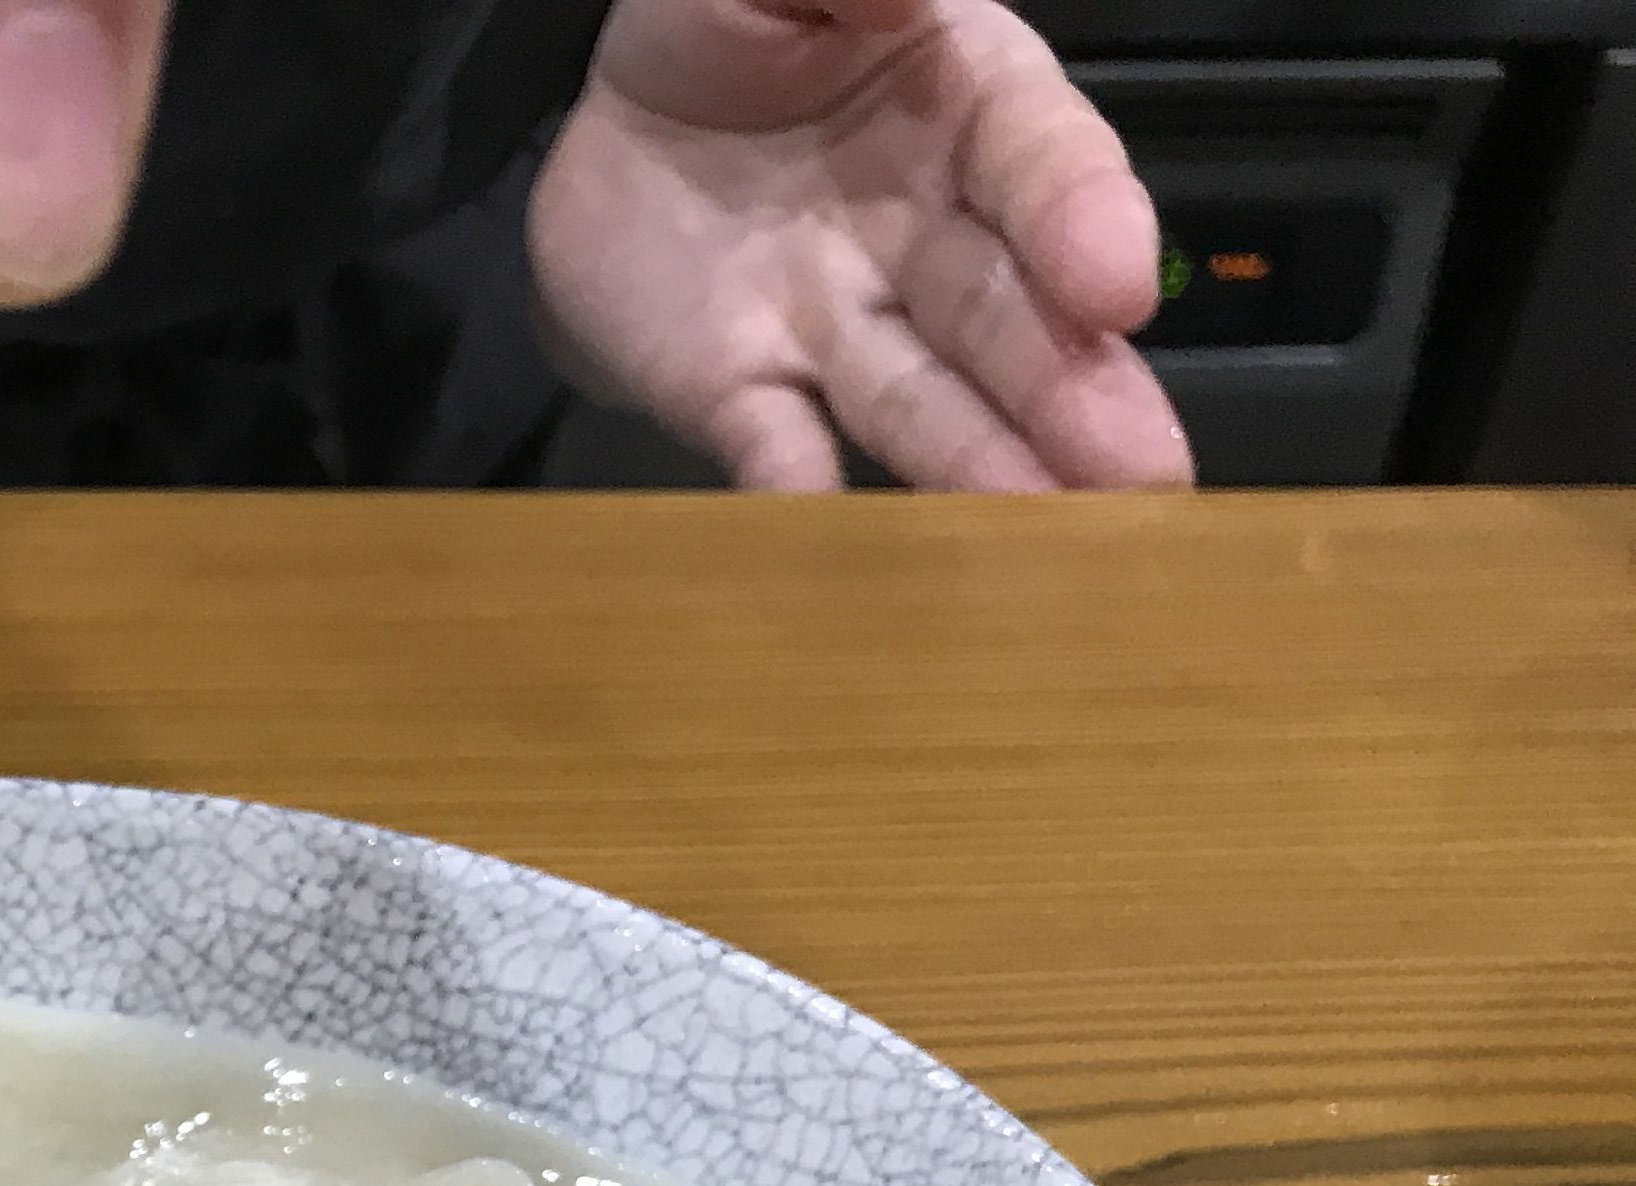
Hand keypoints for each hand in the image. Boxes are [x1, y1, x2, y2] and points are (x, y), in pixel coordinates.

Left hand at [529, 0, 1192, 491]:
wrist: (621, 123)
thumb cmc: (731, 22)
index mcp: (967, 104)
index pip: (1042, 163)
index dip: (1084, 224)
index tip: (1118, 289)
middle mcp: (926, 230)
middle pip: (1010, 315)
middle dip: (1073, 395)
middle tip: (1143, 477)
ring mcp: (839, 322)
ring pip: (924, 402)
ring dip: (985, 472)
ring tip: (1055, 546)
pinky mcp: (744, 389)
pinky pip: (778, 447)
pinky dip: (803, 495)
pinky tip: (841, 553)